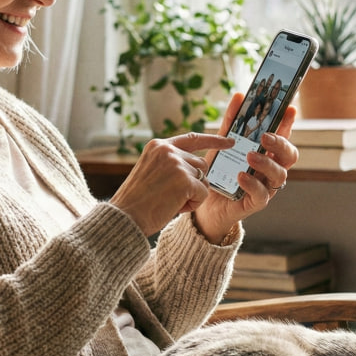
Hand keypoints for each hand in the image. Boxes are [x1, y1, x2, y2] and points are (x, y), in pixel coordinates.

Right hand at [108, 131, 235, 236]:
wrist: (125, 217)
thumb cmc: (137, 201)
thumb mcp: (150, 171)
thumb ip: (171, 163)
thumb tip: (200, 166)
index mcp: (158, 145)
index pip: (192, 138)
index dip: (213, 140)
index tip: (230, 141)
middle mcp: (168, 150)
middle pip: (201, 164)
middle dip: (194, 183)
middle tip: (171, 197)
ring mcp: (177, 164)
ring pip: (204, 180)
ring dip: (193, 195)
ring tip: (170, 202)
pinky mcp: (185, 180)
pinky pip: (203, 193)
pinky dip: (193, 204)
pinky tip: (175, 207)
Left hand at [193, 93, 298, 241]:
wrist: (204, 202)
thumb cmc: (220, 171)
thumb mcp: (223, 143)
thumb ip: (232, 122)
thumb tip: (239, 96)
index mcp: (267, 153)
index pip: (283, 136)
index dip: (288, 123)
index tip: (289, 109)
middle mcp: (271, 169)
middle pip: (289, 155)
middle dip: (280, 144)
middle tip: (265, 137)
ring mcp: (266, 186)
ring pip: (279, 175)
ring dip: (266, 163)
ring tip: (250, 156)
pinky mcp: (256, 203)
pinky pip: (262, 194)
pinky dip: (252, 184)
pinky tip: (241, 176)